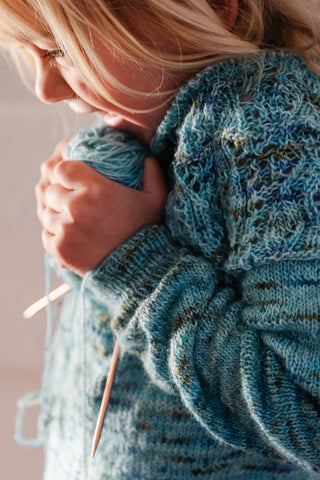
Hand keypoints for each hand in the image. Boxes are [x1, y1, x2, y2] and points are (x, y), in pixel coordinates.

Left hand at [35, 140, 167, 276]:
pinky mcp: (60, 249)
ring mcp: (65, 230)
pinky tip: (70, 235)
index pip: (62, 169)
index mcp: (95, 189)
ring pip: (47, 213)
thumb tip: (147, 159)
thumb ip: (152, 174)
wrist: (141, 270)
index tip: (75, 179)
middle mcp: (76, 207)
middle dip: (61, 193)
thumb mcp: (157, 199)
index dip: (67, 172)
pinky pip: (47, 234)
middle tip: (76, 201)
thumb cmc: (149, 231)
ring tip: (73, 220)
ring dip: (57, 214)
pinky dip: (55, 233)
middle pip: (52, 190)